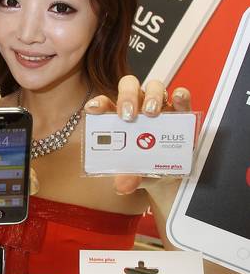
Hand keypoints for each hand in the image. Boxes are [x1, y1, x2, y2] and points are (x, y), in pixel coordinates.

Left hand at [84, 75, 191, 193]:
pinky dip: (180, 96)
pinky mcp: (180, 111)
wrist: (166, 177)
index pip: (105, 104)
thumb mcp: (132, 175)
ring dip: (152, 97)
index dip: (99, 103)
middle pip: (129, 86)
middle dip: (127, 97)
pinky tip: (177, 99)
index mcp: (118, 118)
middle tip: (128, 116)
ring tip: (151, 113)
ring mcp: (159, 106)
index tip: (93, 109)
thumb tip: (122, 187)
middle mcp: (138, 106)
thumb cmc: (142, 168)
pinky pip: (181, 97)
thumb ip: (126, 178)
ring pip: (154, 87)